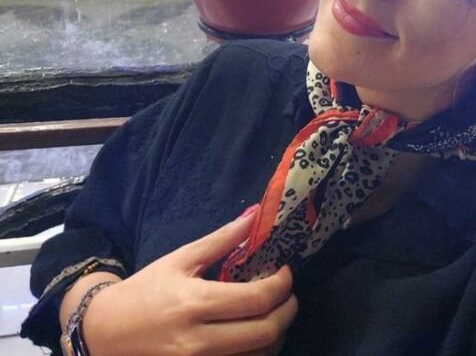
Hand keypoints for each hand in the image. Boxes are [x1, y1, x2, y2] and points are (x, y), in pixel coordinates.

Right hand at [81, 209, 296, 355]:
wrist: (104, 333)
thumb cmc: (145, 290)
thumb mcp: (180, 259)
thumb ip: (220, 240)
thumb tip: (255, 216)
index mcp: (195, 303)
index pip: (257, 300)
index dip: (282, 286)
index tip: (285, 273)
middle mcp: (198, 341)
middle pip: (265, 333)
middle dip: (287, 311)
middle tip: (288, 295)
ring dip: (276, 336)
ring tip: (273, 315)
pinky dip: (255, 355)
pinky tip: (254, 337)